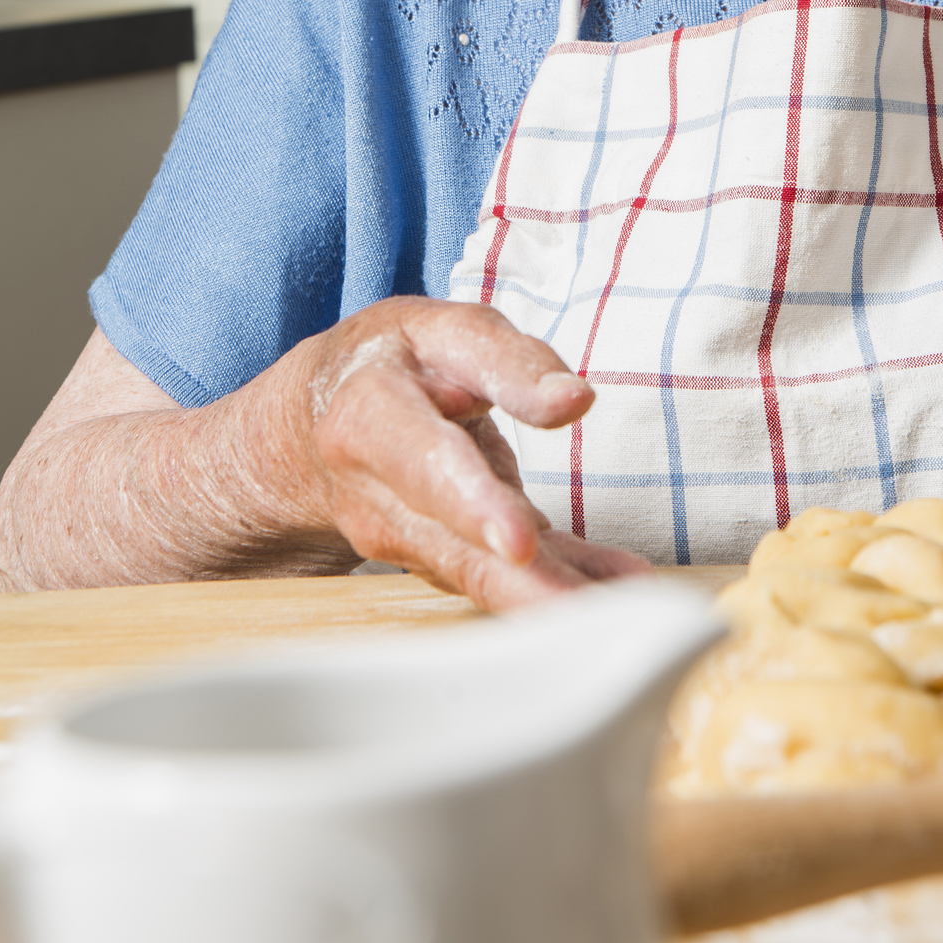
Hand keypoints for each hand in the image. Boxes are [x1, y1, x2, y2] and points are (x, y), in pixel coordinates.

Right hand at [252, 296, 649, 611]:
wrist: (321, 416)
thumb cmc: (396, 360)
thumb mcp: (443, 330)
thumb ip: (508, 360)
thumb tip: (573, 400)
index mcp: (369, 418)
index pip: (423, 463)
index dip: (470, 503)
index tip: (518, 541)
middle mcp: (377, 496)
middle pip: (453, 546)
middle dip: (517, 586)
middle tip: (580, 613)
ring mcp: (405, 542)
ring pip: (482, 578)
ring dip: (550, 600)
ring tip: (621, 610)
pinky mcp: (442, 562)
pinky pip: (508, 580)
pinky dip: (564, 589)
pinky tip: (616, 589)